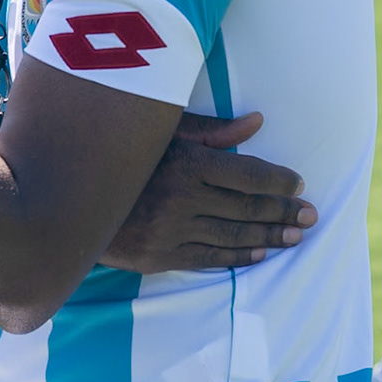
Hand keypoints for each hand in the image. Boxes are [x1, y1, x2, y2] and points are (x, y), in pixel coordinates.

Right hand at [100, 112, 315, 272]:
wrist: (69, 199)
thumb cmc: (123, 155)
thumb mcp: (164, 132)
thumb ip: (213, 131)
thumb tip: (258, 122)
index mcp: (186, 163)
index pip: (247, 174)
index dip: (278, 180)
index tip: (299, 184)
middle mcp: (182, 199)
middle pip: (246, 207)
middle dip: (284, 211)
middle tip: (312, 216)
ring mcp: (170, 231)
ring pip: (233, 235)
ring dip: (270, 237)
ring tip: (297, 236)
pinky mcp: (159, 257)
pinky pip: (208, 258)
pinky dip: (238, 256)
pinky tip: (260, 254)